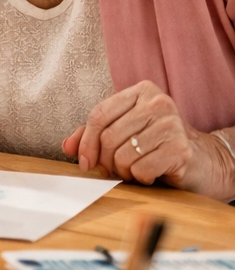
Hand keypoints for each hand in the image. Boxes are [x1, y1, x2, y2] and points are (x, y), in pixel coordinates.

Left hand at [63, 81, 234, 197]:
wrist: (203, 161)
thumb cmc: (157, 145)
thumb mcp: (124, 133)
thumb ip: (93, 135)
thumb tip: (67, 146)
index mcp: (141, 91)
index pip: (99, 115)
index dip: (86, 142)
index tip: (84, 161)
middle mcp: (158, 103)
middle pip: (108, 136)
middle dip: (104, 161)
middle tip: (112, 170)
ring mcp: (172, 124)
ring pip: (123, 154)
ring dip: (123, 171)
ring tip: (133, 170)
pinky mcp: (181, 148)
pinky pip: (141, 168)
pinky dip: (140, 177)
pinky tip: (150, 174)